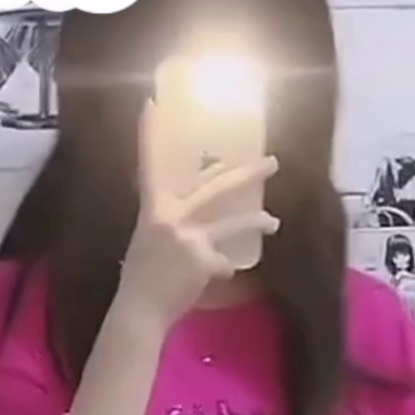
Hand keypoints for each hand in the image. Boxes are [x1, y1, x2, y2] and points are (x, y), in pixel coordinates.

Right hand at [118, 99, 279, 331]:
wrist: (140, 310)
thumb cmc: (141, 276)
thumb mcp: (146, 238)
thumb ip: (167, 220)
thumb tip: (190, 213)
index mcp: (152, 207)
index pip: (150, 164)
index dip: (150, 134)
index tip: (151, 104)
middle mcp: (170, 216)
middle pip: (215, 186)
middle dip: (248, 173)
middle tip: (273, 161)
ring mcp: (189, 238)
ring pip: (233, 222)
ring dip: (257, 221)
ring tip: (275, 222)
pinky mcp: (203, 261)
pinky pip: (224, 263)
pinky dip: (222, 271)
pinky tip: (217, 278)